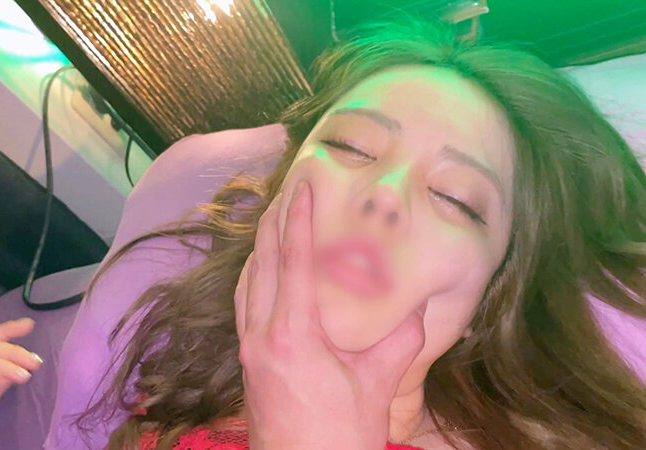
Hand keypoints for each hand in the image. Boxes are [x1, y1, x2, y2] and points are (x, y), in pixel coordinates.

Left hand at [234, 180, 425, 449]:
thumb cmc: (338, 437)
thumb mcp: (377, 388)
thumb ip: (400, 342)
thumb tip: (421, 309)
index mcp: (291, 336)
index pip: (290, 262)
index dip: (296, 220)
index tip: (300, 187)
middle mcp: (260, 336)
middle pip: (260, 264)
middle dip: (270, 223)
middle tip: (284, 191)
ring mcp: (249, 349)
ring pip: (247, 283)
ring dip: (259, 248)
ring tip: (272, 220)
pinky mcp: (248, 362)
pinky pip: (244, 306)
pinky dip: (253, 278)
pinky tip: (262, 274)